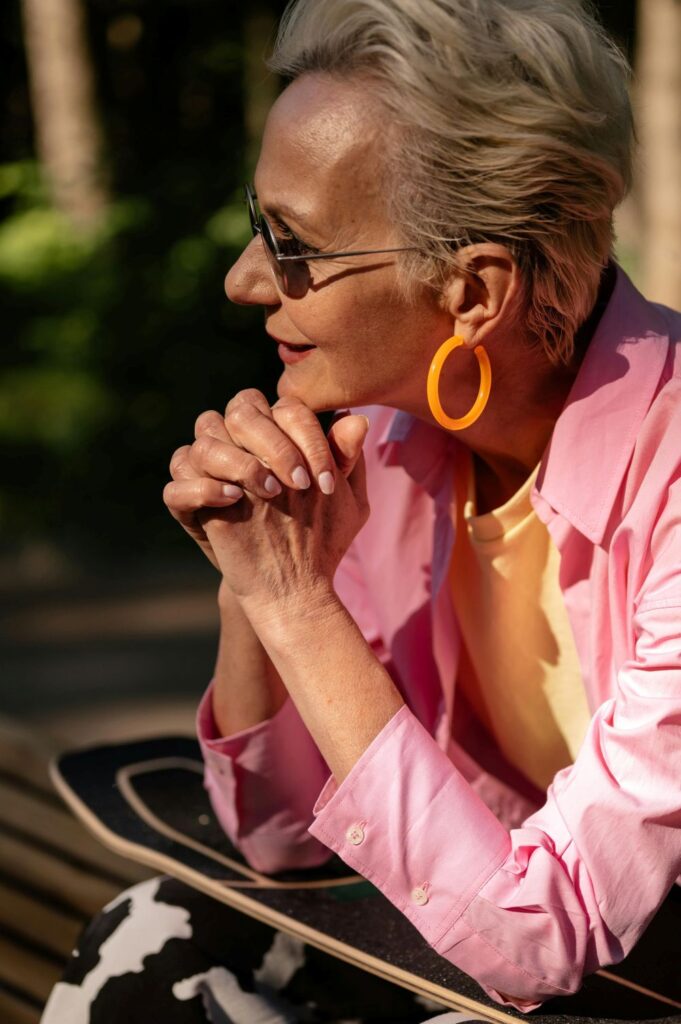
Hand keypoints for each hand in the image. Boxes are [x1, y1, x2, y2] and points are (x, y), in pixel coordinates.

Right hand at [192, 398, 368, 614]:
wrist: (291, 583)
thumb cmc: (319, 532)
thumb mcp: (343, 499)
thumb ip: (346, 457)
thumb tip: (357, 420)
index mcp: (275, 433)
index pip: (283, 407)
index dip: (306, 435)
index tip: (327, 481)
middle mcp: (239, 443)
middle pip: (240, 409)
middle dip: (272, 442)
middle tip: (297, 483)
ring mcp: (209, 471)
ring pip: (204, 437)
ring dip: (237, 460)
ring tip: (268, 492)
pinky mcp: (188, 505)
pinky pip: (177, 484)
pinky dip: (202, 488)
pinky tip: (234, 499)